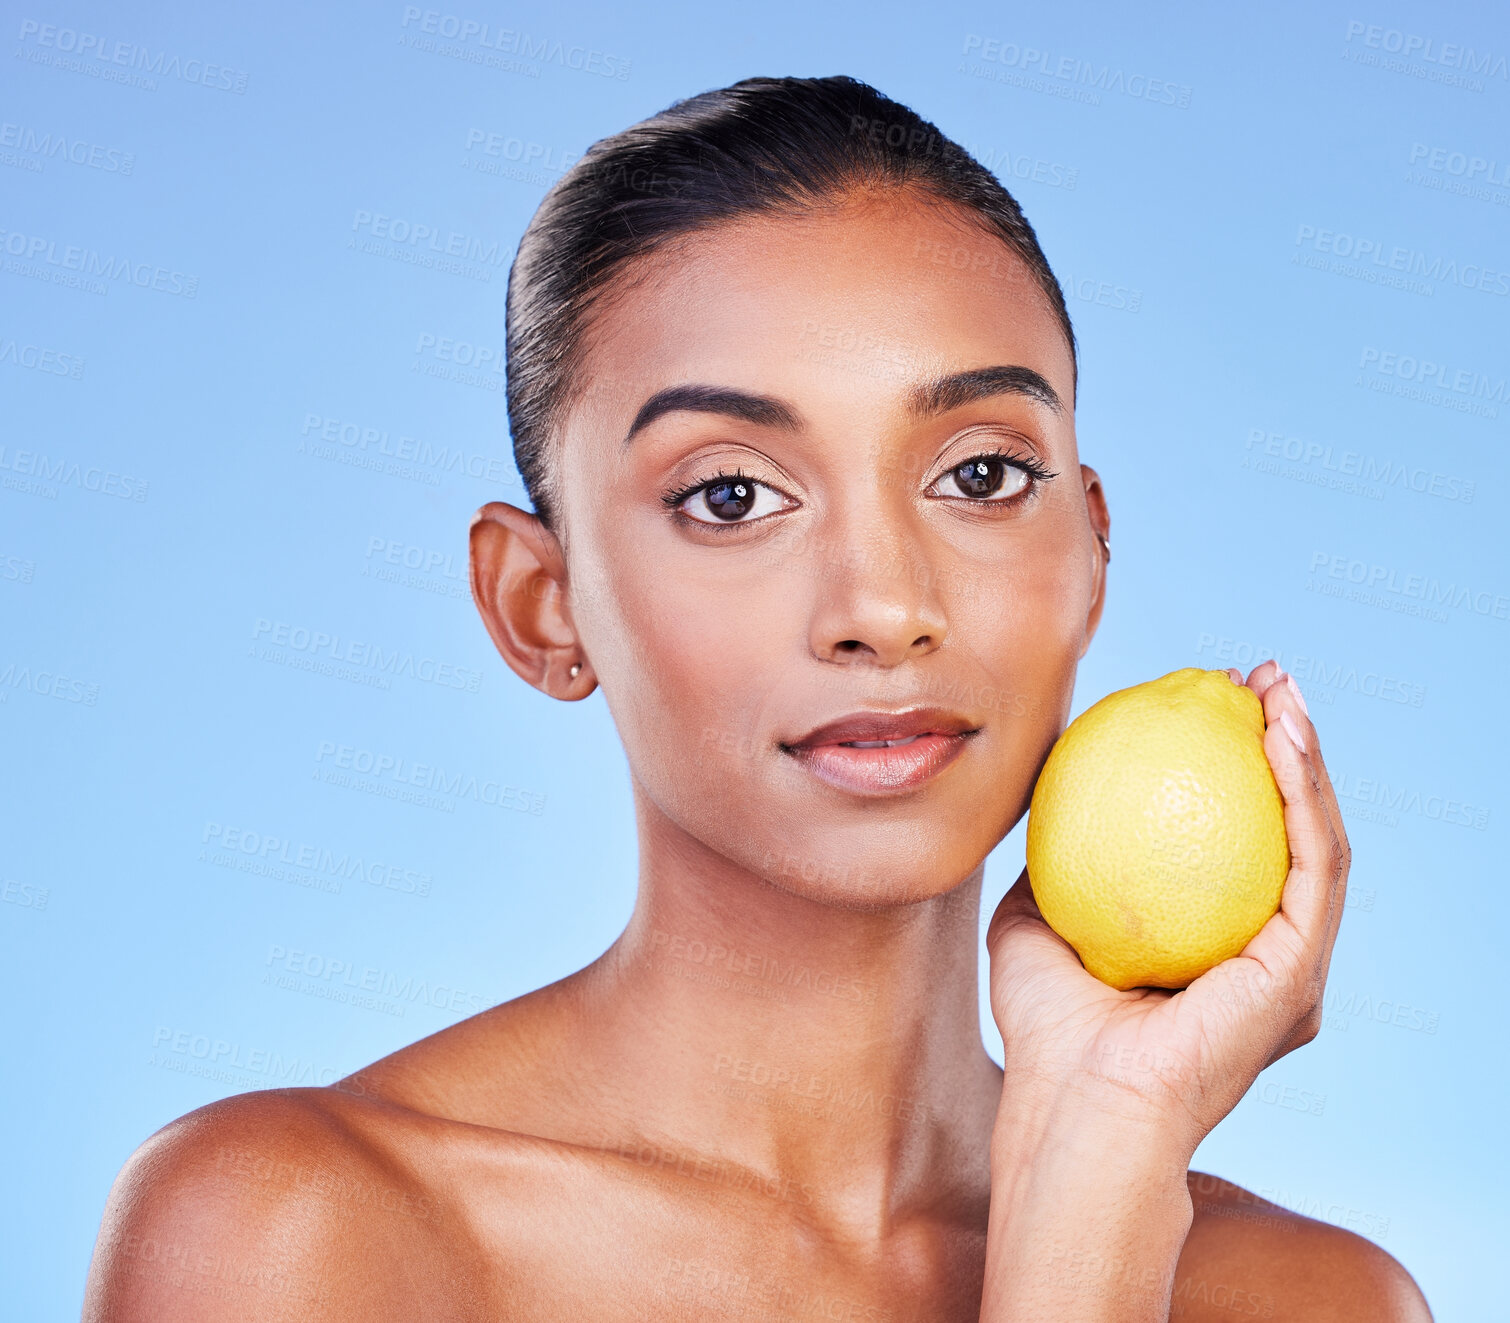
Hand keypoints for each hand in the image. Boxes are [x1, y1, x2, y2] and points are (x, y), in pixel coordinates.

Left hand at [985, 660, 1350, 1156]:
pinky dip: (1304, 797)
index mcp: (1214, 945)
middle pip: (1292, 829)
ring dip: (1307, 756)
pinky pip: (1313, 867)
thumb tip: (1044, 793)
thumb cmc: (1046, 1027)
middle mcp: (1266, 954)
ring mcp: (1290, 966)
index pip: (1239, 838)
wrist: (1069, 1098)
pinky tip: (1280, 740)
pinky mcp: (1300, 973)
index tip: (1211, 701)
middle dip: (1287, 744)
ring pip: (1319, 840)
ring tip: (1281, 690)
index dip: (1236, 765)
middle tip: (1263, 678)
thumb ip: (1052, 860)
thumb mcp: (1035, 916)